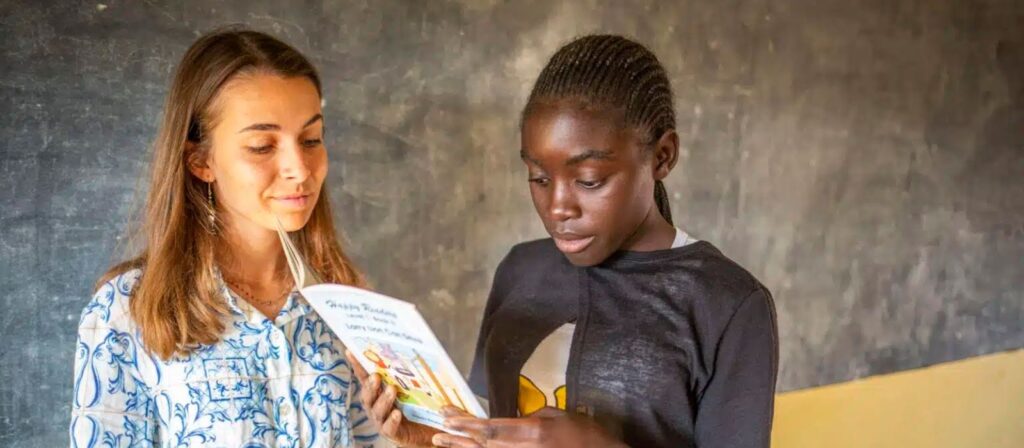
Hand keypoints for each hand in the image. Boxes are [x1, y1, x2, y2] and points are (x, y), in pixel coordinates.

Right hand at [346, 350, 438, 447]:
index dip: (357, 366)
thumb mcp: (407, 388)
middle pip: (368, 396)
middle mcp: (374, 406)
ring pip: (378, 411)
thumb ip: (402, 375)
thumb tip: (404, 352)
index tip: (350, 352)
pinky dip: (392, 420)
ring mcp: (381, 421)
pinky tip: (397, 413)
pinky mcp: (392, 433)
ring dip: (383, 400)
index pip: (364, 378)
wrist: (421, 431)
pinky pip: (389, 427)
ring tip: (391, 390)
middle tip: (376, 376)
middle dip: (370, 386)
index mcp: (375, 394)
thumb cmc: (412, 407)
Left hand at [432, 406, 626, 447]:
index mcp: (531, 432)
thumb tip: (516, 419)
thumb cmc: (585, 436)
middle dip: (458, 435)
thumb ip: (533, 417)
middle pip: (482, 444)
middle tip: (438, 428)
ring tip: (440, 442)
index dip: (465, 422)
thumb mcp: (559, 416)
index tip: (447, 414)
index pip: (490, 427)